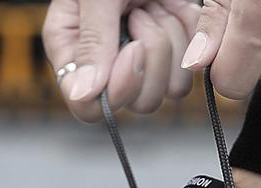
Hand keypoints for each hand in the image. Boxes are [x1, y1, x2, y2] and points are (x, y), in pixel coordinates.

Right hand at [43, 0, 200, 121]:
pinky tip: (176, 13)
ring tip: (157, 6)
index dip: (114, 90)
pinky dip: (187, 42)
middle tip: (142, 12)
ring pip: (161, 94)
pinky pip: (183, 80)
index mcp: (73, 49)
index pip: (86, 105)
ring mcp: (140, 65)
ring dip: (168, 45)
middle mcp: (105, 65)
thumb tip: (82, 94)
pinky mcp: (169, 61)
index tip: (132, 50)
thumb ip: (91, 41)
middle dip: (147, 56)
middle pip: (132, 102)